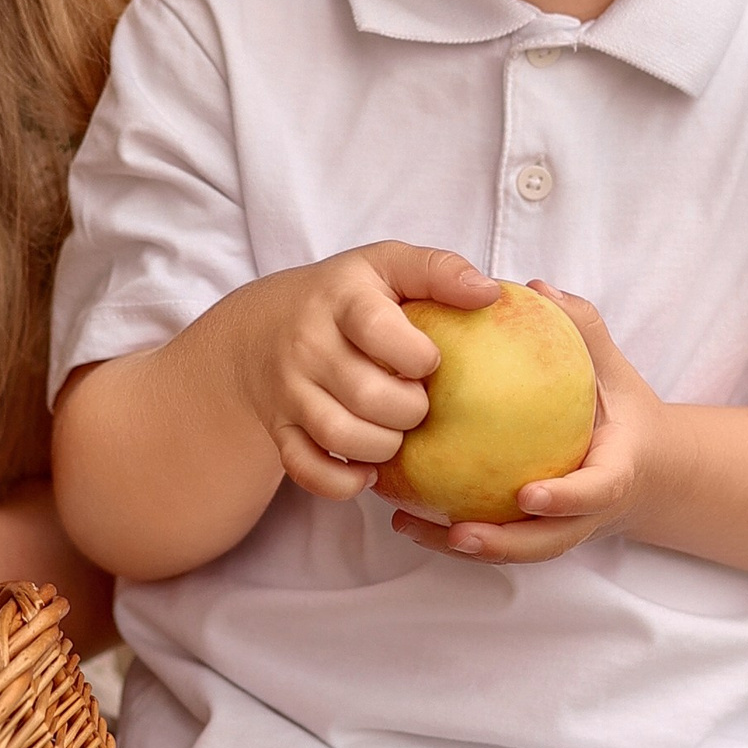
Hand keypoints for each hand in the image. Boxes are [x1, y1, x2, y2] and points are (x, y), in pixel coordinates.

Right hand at [207, 242, 500, 502]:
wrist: (258, 328)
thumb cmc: (343, 296)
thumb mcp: (385, 265)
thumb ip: (438, 270)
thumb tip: (489, 292)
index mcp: (340, 299)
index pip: (378, 330)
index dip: (417, 356)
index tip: (431, 361)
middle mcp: (307, 344)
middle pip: (366, 394)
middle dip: (410, 410)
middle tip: (421, 404)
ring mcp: (288, 390)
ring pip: (339, 435)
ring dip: (384, 447)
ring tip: (398, 433)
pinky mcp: (278, 428)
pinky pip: (305, 469)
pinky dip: (342, 482)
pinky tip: (369, 471)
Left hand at [390, 286, 663, 565]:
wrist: (645, 464)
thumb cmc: (621, 407)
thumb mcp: (612, 366)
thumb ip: (583, 328)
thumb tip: (539, 289)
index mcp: (615, 472)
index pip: (597, 492)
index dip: (566, 499)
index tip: (529, 494)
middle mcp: (586, 512)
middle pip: (548, 542)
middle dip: (505, 543)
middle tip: (461, 532)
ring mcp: (560, 529)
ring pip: (514, 550)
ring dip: (464, 546)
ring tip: (411, 527)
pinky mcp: (532, 533)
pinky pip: (492, 538)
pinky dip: (447, 535)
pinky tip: (402, 518)